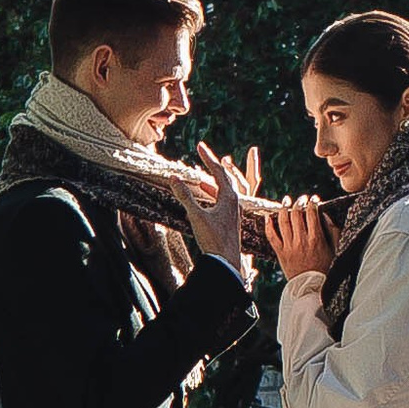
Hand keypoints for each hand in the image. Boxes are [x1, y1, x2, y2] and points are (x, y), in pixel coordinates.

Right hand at [191, 143, 255, 277]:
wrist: (226, 262)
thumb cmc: (213, 239)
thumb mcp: (196, 216)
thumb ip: (185, 196)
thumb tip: (173, 178)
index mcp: (229, 197)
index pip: (219, 171)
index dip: (208, 157)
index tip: (199, 145)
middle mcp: (234, 202)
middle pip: (224, 178)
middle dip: (212, 165)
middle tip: (202, 154)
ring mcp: (233, 212)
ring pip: (224, 191)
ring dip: (212, 182)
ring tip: (201, 178)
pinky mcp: (230, 221)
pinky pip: (223, 202)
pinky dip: (213, 195)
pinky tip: (204, 199)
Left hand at [263, 194, 339, 283]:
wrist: (311, 286)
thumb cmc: (324, 268)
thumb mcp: (334, 249)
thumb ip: (333, 231)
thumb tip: (325, 216)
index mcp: (316, 239)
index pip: (312, 214)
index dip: (312, 203)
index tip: (313, 199)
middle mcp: (301, 240)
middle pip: (297, 215)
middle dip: (299, 203)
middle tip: (301, 199)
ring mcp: (289, 246)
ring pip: (283, 222)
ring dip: (284, 209)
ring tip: (286, 202)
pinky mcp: (280, 252)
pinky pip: (271, 236)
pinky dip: (269, 225)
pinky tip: (268, 217)